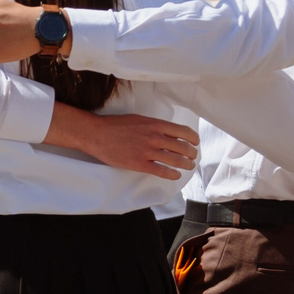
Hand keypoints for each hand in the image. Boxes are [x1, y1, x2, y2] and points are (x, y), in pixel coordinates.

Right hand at [51, 105, 200, 177]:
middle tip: (193, 157)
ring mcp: (147, 151)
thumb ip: (155, 125)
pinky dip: (172, 174)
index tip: (195, 142)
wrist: (97, 134)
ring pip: (175, 160)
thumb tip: (168, 132)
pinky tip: (175, 175)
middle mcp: (154, 137)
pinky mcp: (139, 164)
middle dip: (191, 153)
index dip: (193, 138)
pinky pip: (161, 171)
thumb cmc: (116, 125)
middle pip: (182, 147)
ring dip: (185, 164)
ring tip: (188, 166)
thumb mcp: (139, 119)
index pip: (183, 131)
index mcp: (156, 124)